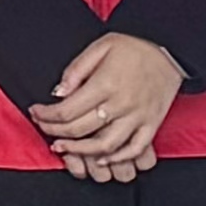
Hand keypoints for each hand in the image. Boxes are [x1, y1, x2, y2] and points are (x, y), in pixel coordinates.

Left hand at [39, 29, 184, 175]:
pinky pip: (135, 149)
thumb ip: (76, 71)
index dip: (46, 116)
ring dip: (81, 151)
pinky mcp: (152, 124)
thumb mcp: (99, 47)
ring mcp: (139, 117)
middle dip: (56, 132)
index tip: (36, 113)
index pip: (67, 110)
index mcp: (105, 84)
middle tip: (44, 129)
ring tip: (64, 148)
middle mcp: (122, 104)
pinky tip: (101, 159)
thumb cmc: (133, 46)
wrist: (170, 50)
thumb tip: (58, 93)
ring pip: (106, 145)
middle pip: (81, 129)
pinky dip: (118, 158)